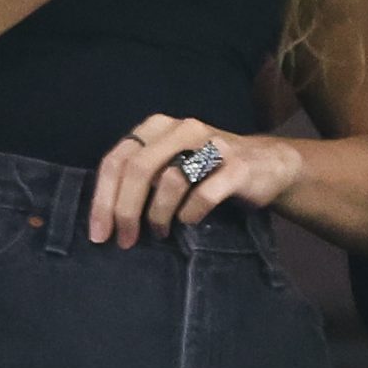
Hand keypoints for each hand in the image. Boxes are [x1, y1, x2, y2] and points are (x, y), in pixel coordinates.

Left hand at [88, 111, 305, 245]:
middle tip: (124, 240)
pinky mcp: (237, 166)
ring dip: (157, 215)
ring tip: (159, 233)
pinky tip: (189, 221)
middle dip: (124, 210)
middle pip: (138, 169)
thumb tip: (103, 216)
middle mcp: (184, 128)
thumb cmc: (208, 169)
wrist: (268, 165)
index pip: (117, 159)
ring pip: (169, 180)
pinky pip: (204, 194)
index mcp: (159, 127)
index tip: (99, 233)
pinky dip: (190, 213)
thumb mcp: (170, 162)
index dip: (102, 198)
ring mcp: (213, 145)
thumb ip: (140, 176)